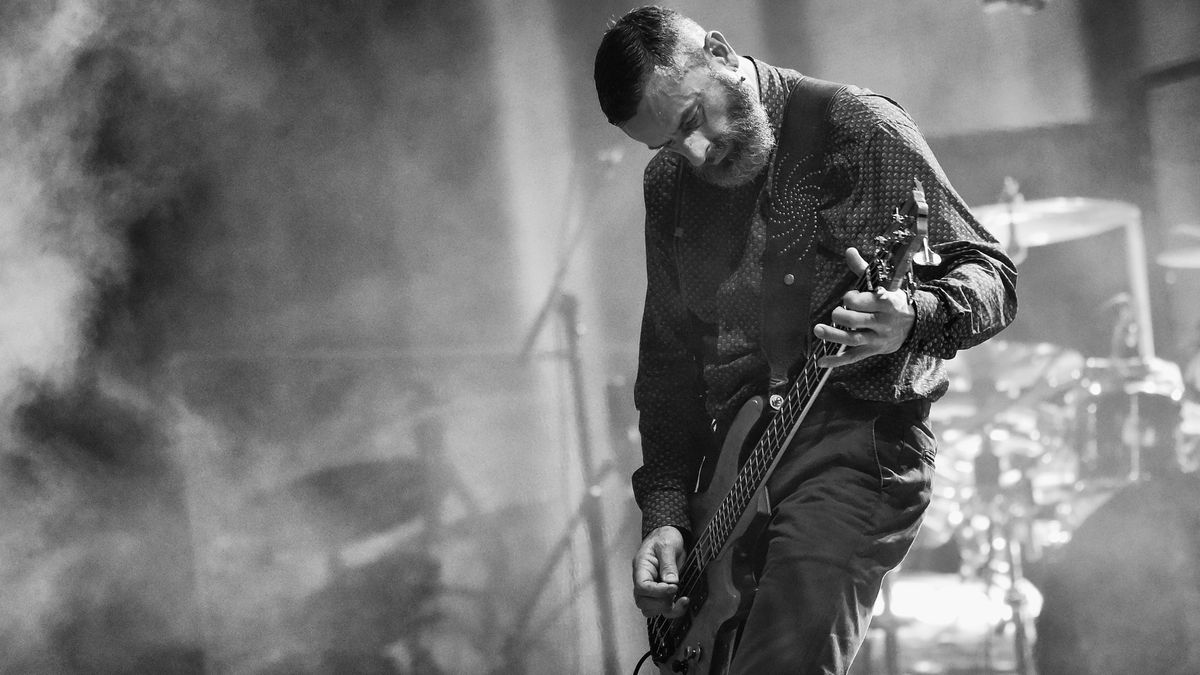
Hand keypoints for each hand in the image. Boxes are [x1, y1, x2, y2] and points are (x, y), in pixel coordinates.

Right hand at [632, 526, 688, 617]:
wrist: (668, 536)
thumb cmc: (664, 537)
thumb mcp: (667, 545)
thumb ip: (668, 563)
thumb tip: (671, 582)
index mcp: (641, 567)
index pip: (642, 587)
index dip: (657, 591)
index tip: (674, 588)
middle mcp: (643, 580)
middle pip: (643, 602)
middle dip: (661, 602)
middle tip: (675, 590)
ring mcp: (651, 588)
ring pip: (650, 610)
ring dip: (665, 608)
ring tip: (679, 597)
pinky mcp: (660, 593)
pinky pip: (662, 609)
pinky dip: (673, 610)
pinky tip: (683, 601)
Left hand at [814, 247, 914, 367]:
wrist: (916, 325)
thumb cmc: (893, 300)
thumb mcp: (884, 283)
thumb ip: (864, 269)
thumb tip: (849, 250)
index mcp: (887, 303)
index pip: (867, 301)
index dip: (854, 299)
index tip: (850, 297)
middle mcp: (883, 322)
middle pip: (858, 321)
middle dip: (843, 316)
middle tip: (836, 312)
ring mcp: (877, 339)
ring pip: (854, 339)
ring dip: (834, 336)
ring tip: (818, 330)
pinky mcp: (872, 351)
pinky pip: (853, 357)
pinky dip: (837, 361)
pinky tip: (821, 362)